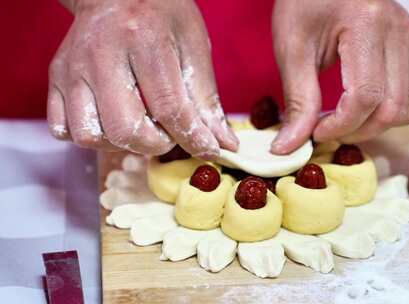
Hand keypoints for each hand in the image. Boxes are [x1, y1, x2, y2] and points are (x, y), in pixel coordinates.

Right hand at [48, 0, 237, 157]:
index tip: (209, 151)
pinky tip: (111, 120)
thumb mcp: (194, 45)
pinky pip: (63, 129)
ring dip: (121, 144)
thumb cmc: (161, 15)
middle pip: (125, 129)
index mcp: (143, 40)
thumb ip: (206, 98)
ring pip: (90, 136)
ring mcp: (73, 67)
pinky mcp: (55, 77)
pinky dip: (91, 136)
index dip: (193, 138)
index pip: (169, 107)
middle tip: (168, 133)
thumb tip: (223, 144)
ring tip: (140, 126)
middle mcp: (101, 54)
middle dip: (155, 145)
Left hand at [271, 0, 408, 153]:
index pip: (365, 97)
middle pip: (395, 106)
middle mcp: (401, 29)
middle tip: (332, 126)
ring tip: (362, 114)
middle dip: (360, 129)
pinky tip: (391, 98)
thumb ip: (297, 101)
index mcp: (367, 25)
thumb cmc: (305, 4)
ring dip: (395, 119)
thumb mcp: (292, 48)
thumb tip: (288, 148)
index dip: (339, 127)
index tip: (317, 132)